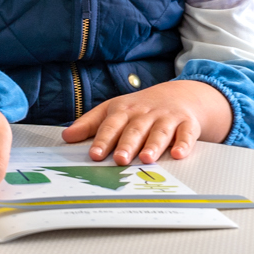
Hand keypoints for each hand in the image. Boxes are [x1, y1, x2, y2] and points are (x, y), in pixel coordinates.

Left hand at [61, 80, 232, 163]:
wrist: (181, 94)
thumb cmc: (142, 108)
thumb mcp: (113, 110)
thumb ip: (90, 124)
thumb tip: (66, 136)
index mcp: (124, 111)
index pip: (111, 125)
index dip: (102, 139)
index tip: (94, 154)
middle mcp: (145, 115)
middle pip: (135, 130)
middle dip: (127, 144)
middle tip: (120, 159)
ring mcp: (167, 119)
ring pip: (159, 132)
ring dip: (153, 145)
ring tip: (146, 158)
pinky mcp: (187, 124)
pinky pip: (186, 134)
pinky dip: (183, 144)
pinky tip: (178, 154)